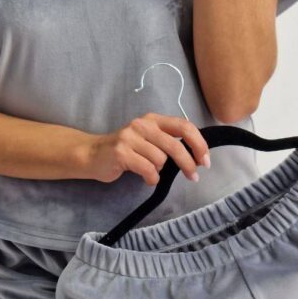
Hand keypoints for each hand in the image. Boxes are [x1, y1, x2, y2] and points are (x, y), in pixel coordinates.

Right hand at [82, 112, 210, 185]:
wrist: (92, 154)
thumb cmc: (126, 150)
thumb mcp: (148, 139)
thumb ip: (168, 142)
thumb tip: (196, 156)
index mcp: (153, 119)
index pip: (184, 126)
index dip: (199, 143)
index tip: (205, 160)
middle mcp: (143, 124)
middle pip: (175, 145)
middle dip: (188, 163)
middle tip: (194, 177)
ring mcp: (130, 138)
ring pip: (160, 160)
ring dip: (160, 171)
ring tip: (151, 172)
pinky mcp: (121, 153)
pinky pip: (147, 170)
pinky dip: (151, 178)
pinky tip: (146, 179)